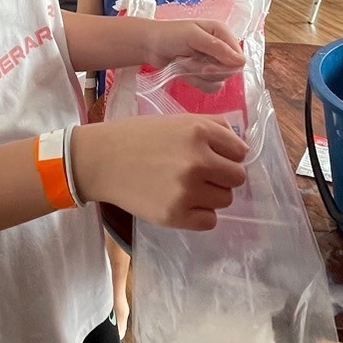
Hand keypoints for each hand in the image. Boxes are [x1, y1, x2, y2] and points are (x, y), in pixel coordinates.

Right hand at [73, 114, 247, 230]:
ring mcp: (187, 191)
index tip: (213, 158)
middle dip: (223, 176)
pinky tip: (182, 203)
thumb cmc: (139, 137)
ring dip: (211, 195)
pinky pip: (210, 221)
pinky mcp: (175, 215)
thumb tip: (241, 147)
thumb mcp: (177, 121)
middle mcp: (197, 161)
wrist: (101, 161)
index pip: (240, 152)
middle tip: (201, 175)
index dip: (228, 155)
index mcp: (199, 132)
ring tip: (187, 187)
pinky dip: (200, 215)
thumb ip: (212, 127)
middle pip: (237, 178)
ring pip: (225, 200)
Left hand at [146, 18, 244, 88]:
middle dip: (207, 71)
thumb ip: (217, 48)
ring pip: (218, 81)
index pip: (238, 58)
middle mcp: (221, 48)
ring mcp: (212, 62)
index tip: (208, 66)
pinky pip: (209, 87)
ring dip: (198, 75)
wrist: (150, 45)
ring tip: (183, 62)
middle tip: (189, 60)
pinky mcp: (203, 75)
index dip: (226, 66)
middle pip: (229, 72)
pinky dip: (195, 82)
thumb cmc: (170, 35)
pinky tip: (183, 71)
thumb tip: (241, 62)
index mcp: (222, 34)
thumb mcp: (193, 36)